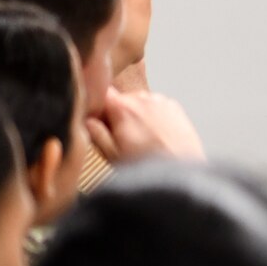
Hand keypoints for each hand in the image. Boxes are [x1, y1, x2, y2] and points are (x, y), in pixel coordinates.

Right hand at [85, 88, 204, 163]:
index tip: (99, 121)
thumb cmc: (146, 166)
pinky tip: (156, 136)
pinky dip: (153, 117)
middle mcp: (142, 98)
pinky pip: (156, 106)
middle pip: (120, 100)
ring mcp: (161, 101)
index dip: (97, 107)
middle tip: (123, 138)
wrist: (181, 172)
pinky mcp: (175, 107)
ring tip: (143, 140)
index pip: (100, 93)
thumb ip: (95, 132)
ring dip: (137, 115)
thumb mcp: (111, 154)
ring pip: (139, 103)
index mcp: (122, 108)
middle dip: (118, 115)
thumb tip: (85, 118)